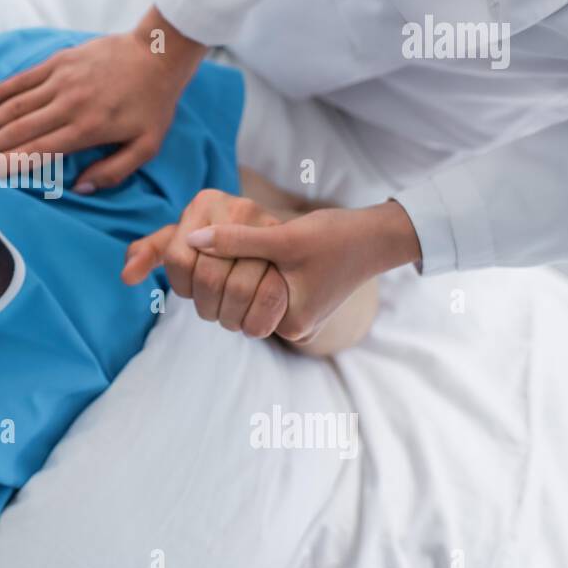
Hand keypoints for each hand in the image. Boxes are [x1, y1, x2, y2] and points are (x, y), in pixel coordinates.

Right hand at [0, 7, 207, 191]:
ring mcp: (60, 81)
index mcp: (86, 129)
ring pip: (13, 106)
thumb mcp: (146, 147)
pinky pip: (21, 80)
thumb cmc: (153, 105)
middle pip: (17, 131)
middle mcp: (67, 105)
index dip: (7, 163)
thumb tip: (79, 188)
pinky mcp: (57, 62)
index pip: (38, 151)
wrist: (159, 53)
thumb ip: (114, 172)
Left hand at [120, 189, 289, 337]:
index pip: (179, 259)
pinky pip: (268, 301)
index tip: (193, 288)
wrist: (286, 244)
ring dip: (230, 315)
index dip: (182, 286)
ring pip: (237, 291)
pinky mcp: (297, 255)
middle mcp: (240, 205)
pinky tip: (254, 318)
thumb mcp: (182, 242)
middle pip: (208, 277)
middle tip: (214, 308)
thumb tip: (126, 276)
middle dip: (206, 304)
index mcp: (206, 201)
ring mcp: (272, 226)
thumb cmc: (219, 246)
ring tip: (232, 314)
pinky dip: (256, 322)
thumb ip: (152, 252)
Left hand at [185, 201, 421, 344]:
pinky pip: (263, 298)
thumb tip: (191, 241)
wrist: (377, 237)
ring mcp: (298, 321)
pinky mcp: (300, 307)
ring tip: (244, 250)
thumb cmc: (336, 236)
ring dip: (239, 278)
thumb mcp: (283, 236)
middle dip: (227, 282)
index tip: (213, 255)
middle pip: (239, 312)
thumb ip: (236, 240)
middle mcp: (295, 331)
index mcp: (292, 324)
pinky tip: (260, 255)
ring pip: (248, 304)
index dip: (216, 282)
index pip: (233, 313)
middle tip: (223, 250)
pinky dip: (255, 278)